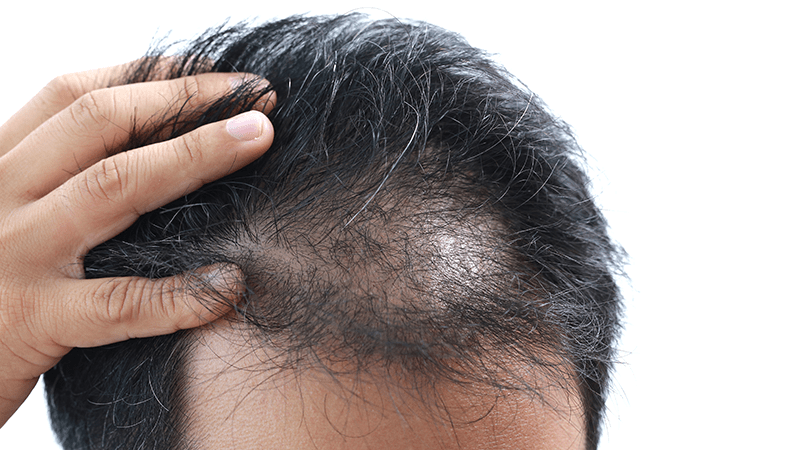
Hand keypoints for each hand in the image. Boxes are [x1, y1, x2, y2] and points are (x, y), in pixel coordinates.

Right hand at [0, 61, 274, 425]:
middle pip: (100, 124)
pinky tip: (230, 283)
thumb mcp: (10, 212)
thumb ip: (58, 179)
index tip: (219, 75)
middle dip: (187, 101)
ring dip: (194, 155)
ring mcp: (15, 256)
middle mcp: (1, 196)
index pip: (75, 95)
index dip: (153, 76)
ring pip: (112, 188)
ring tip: (258, 138)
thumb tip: (159, 144)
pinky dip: (179, 294)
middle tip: (259, 98)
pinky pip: (116, 304)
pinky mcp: (31, 322)